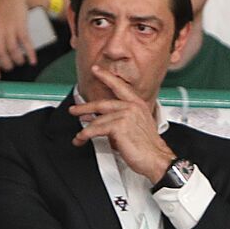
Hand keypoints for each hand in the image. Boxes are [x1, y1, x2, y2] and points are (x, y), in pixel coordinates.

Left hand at [0, 0, 36, 79]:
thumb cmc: (2, 12)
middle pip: (0, 53)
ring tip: (20, 62)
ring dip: (17, 60)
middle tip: (11, 67)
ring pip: (12, 50)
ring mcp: (8, 27)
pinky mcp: (21, 24)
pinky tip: (32, 60)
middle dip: (6, 64)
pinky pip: (25, 42)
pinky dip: (30, 53)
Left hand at [69, 65, 174, 182]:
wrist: (155, 158)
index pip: (120, 86)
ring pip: (97, 120)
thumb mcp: (136, 126)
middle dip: (84, 107)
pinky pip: (95, 129)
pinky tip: (81, 139)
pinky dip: (85, 135)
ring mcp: (125, 115)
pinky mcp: (118, 126)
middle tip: (73, 110)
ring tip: (79, 136)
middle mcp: (131, 107)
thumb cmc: (147, 146)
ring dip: (84, 130)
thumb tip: (98, 118)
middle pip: (102, 104)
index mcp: (137, 104)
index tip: (96, 70)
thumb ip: (120, 119)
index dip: (107, 77)